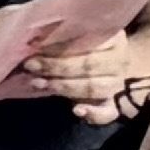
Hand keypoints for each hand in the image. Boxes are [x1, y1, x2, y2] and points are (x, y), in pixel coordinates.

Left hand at [26, 28, 148, 117]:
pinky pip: (108, 112)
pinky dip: (94, 114)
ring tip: (38, 83)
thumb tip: (34, 36)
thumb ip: (60, 36)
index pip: (87, 40)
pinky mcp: (114, 105)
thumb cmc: (84, 48)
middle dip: (56, 66)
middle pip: (89, 65)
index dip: (59, 45)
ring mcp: (117, 84)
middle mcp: (119, 60)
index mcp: (113, 37)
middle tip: (30, 65)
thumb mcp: (77, 35)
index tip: (35, 45)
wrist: (108, 67)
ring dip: (64, 86)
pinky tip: (77, 110)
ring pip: (93, 87)